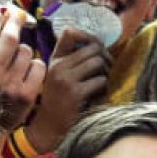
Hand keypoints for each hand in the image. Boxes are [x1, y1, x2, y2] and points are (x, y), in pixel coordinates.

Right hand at [0, 8, 46, 131]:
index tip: (2, 13)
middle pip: (9, 38)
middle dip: (15, 21)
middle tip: (18, 15)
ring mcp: (10, 85)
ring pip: (25, 51)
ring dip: (23, 48)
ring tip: (17, 56)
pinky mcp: (27, 95)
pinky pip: (38, 66)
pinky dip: (35, 64)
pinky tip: (27, 69)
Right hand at [23, 28, 111, 153]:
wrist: (50, 125)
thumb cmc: (60, 99)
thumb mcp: (59, 75)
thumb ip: (72, 58)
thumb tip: (98, 44)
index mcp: (55, 59)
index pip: (70, 33)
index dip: (89, 36)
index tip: (97, 46)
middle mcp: (58, 66)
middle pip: (92, 48)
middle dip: (105, 57)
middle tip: (106, 68)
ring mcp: (66, 79)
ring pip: (98, 62)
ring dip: (105, 72)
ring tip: (101, 81)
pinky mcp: (76, 93)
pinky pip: (100, 81)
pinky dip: (103, 88)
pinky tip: (97, 95)